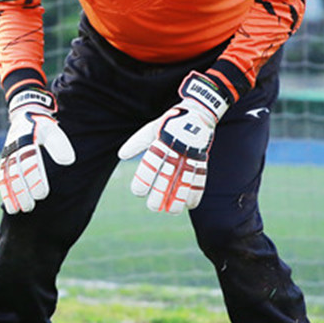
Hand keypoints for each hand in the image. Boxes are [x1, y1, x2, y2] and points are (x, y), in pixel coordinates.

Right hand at [0, 88, 75, 213]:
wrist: (25, 115)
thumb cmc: (42, 126)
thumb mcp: (53, 130)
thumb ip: (59, 145)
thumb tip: (69, 161)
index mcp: (25, 139)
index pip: (29, 162)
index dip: (34, 178)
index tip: (42, 194)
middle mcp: (13, 148)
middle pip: (15, 172)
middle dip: (21, 190)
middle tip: (30, 206)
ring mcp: (6, 155)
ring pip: (6, 177)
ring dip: (10, 194)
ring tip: (17, 211)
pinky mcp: (3, 161)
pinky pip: (1, 177)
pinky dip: (4, 192)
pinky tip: (9, 206)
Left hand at [118, 72, 228, 213]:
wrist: (198, 111)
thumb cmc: (169, 123)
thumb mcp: (151, 129)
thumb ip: (136, 143)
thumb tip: (121, 155)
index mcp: (162, 141)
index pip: (152, 162)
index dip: (144, 178)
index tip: (138, 192)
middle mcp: (177, 149)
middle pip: (168, 174)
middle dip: (161, 193)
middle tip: (153, 208)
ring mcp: (192, 154)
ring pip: (185, 179)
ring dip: (179, 197)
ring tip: (172, 211)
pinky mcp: (202, 159)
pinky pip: (200, 178)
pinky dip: (196, 192)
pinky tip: (190, 205)